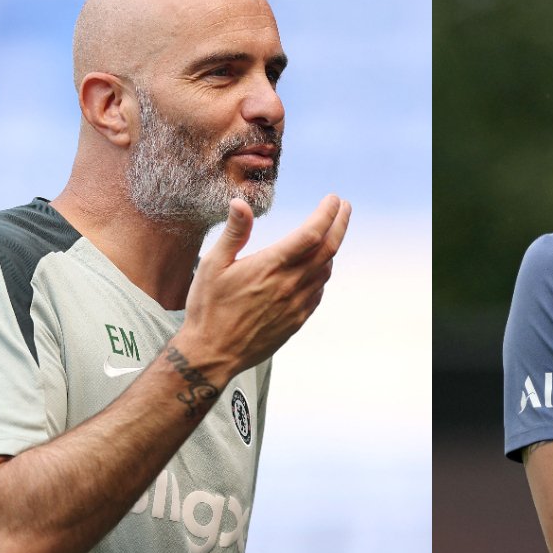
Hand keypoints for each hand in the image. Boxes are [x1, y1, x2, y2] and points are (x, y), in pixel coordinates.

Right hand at [178, 194, 350, 381]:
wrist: (213, 353)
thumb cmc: (208, 308)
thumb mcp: (213, 265)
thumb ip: (234, 233)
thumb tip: (240, 203)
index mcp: (270, 267)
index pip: (311, 233)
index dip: (326, 213)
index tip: (333, 199)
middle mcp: (289, 284)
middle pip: (329, 249)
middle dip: (340, 224)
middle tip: (345, 207)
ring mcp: (296, 304)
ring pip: (326, 270)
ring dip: (332, 248)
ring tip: (329, 233)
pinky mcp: (297, 320)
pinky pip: (319, 291)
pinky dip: (323, 273)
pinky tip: (317, 267)